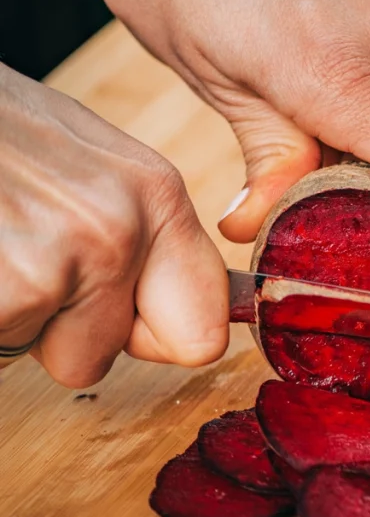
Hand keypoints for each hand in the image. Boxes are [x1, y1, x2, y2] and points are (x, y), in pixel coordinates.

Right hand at [0, 64, 227, 386]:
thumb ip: (141, 231)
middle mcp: (119, 232)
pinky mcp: (4, 293)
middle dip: (64, 334)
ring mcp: (54, 265)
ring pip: (42, 353)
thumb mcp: (90, 160)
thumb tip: (183, 311)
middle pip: (103, 356)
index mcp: (156, 196)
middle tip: (24, 262)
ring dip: (13, 314)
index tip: (123, 321)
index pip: (203, 334)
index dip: (152, 339)